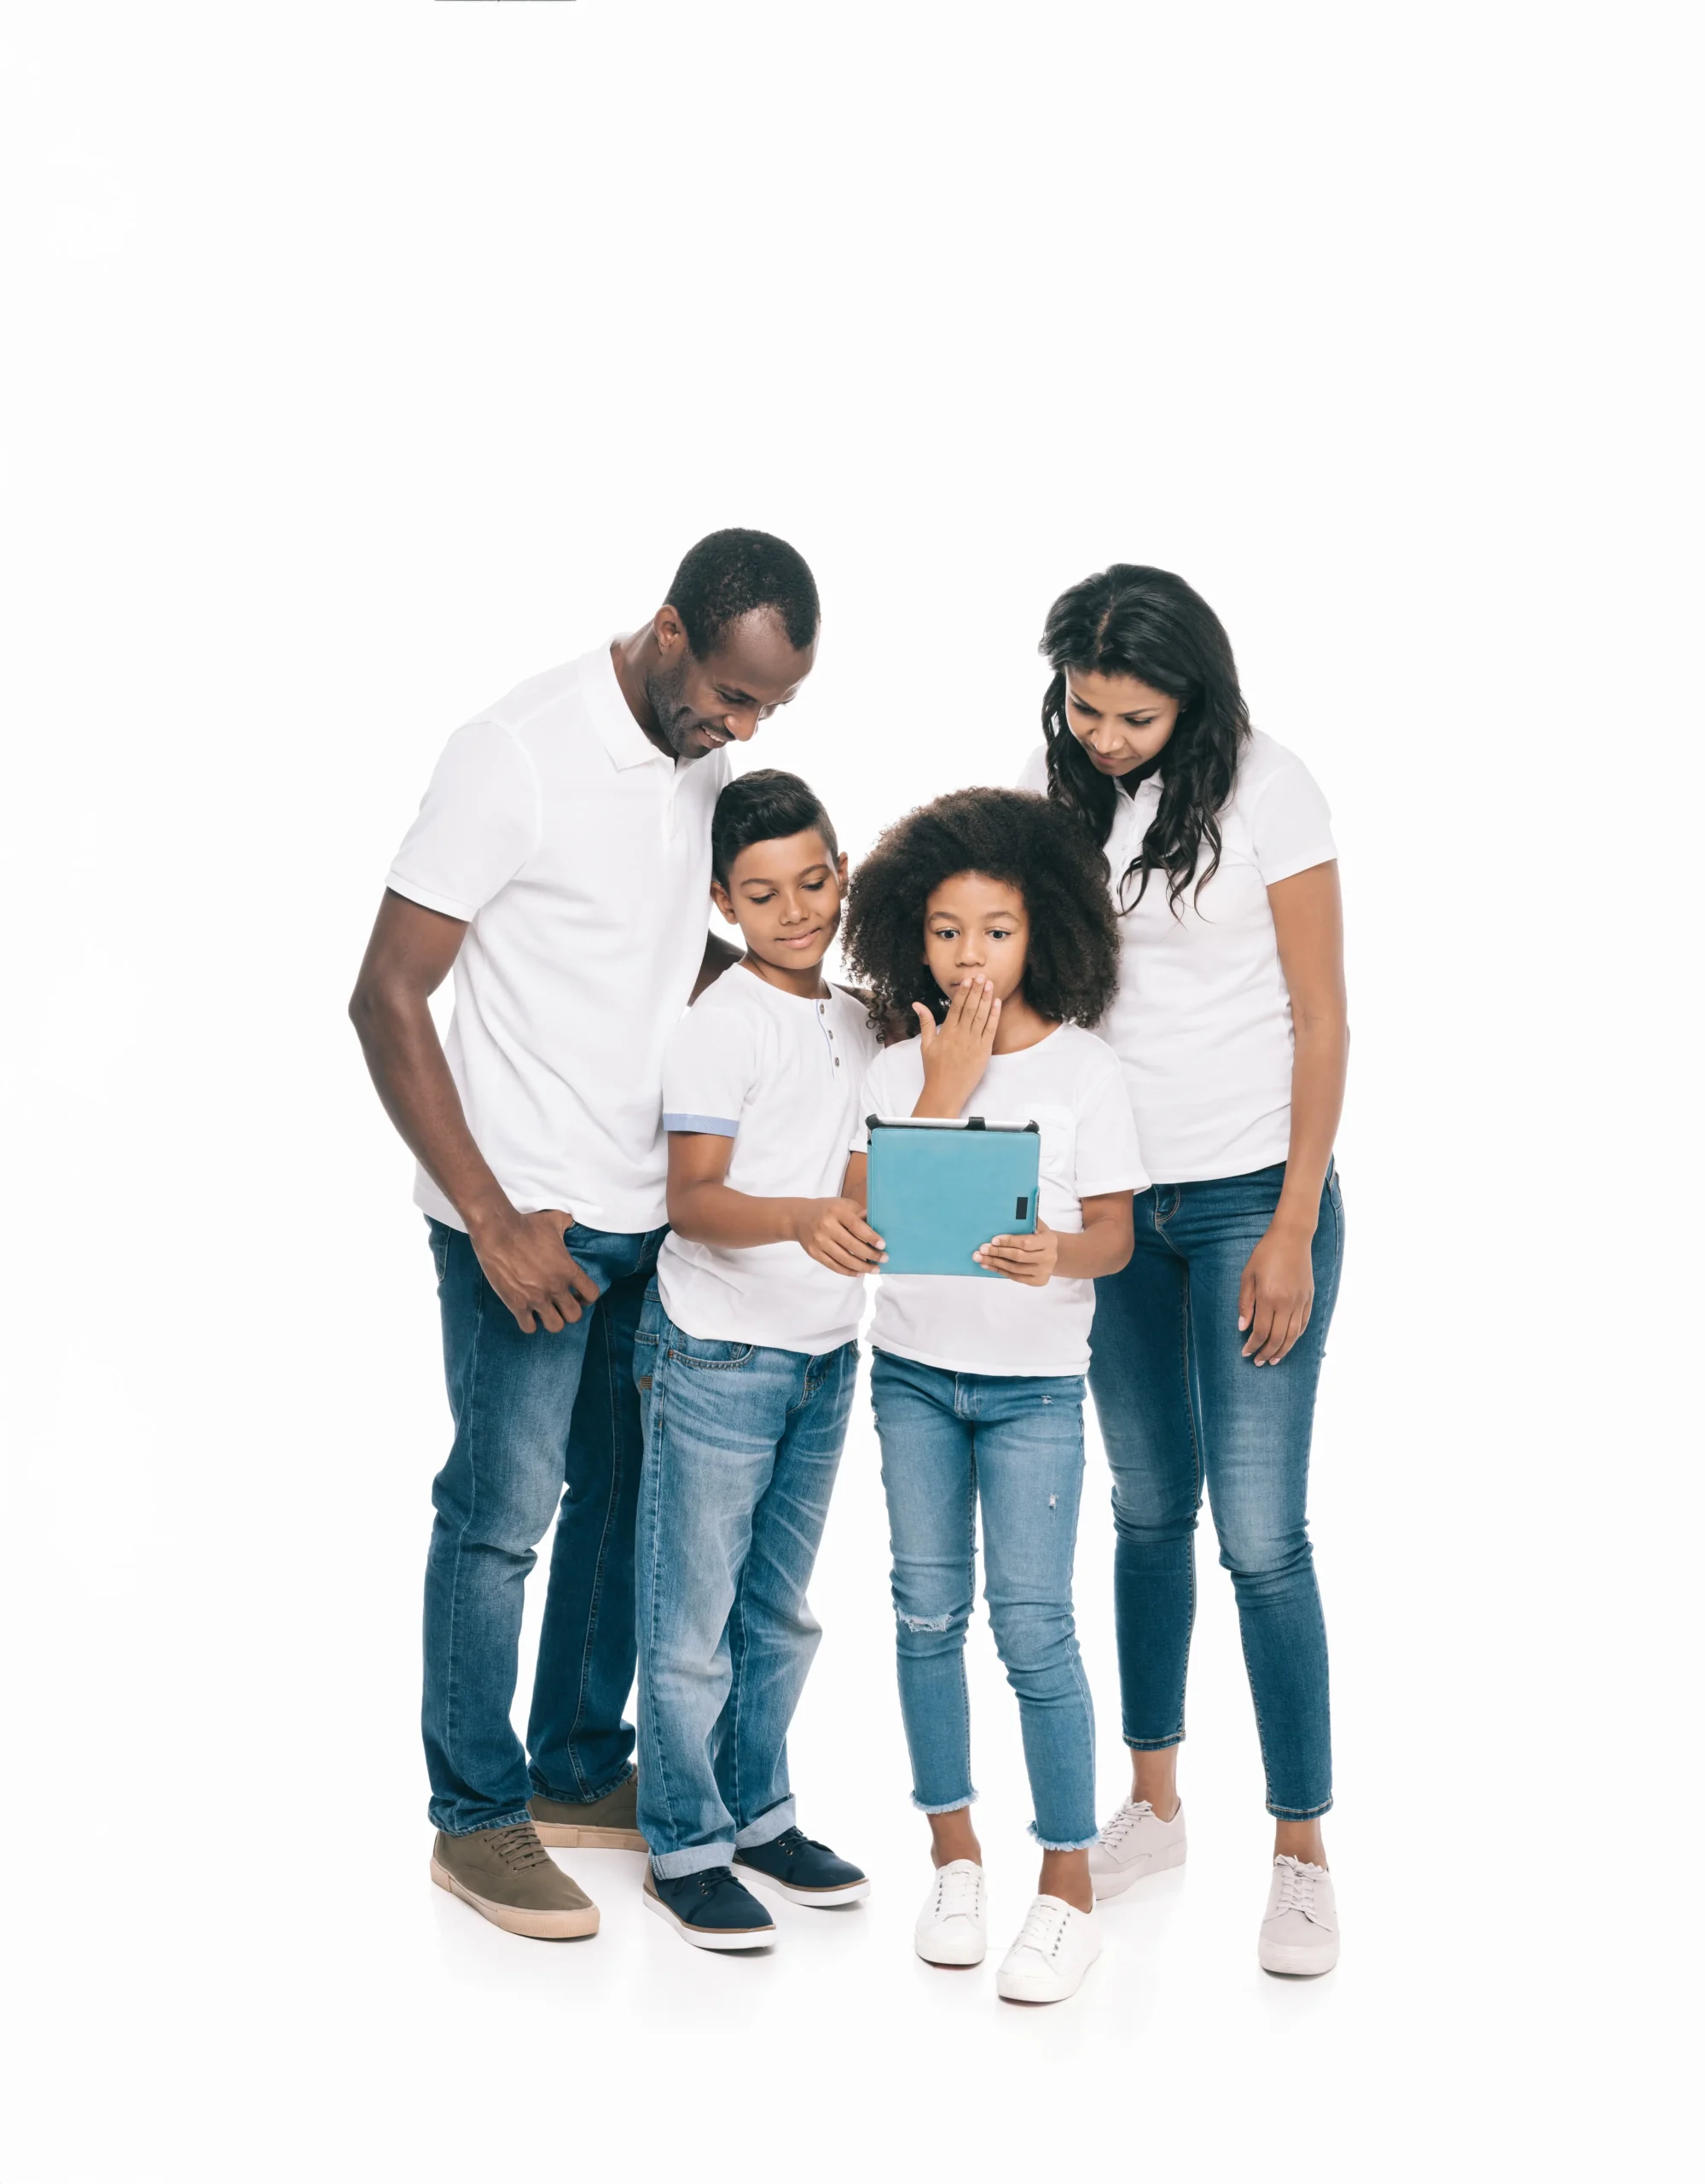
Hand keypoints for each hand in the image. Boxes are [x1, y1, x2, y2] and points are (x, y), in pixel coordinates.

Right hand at [469, 1206, 600, 1332]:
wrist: (498, 1232)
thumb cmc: (526, 1225)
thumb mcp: (555, 1220)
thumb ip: (567, 1224)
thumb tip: (571, 1222)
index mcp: (568, 1270)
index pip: (591, 1294)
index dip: (587, 1297)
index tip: (578, 1294)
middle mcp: (556, 1287)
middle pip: (575, 1316)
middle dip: (569, 1311)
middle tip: (561, 1304)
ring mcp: (536, 1298)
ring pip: (555, 1326)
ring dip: (552, 1320)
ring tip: (545, 1312)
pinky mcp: (517, 1304)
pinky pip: (528, 1327)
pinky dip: (529, 1323)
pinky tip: (526, 1313)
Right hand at [791, 1197, 886, 1275]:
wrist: (799, 1217)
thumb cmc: (828, 1210)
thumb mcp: (844, 1205)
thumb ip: (860, 1214)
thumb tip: (880, 1226)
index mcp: (836, 1211)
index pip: (856, 1226)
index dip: (870, 1237)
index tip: (883, 1245)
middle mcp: (826, 1226)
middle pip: (851, 1245)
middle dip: (870, 1255)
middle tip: (884, 1259)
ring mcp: (818, 1241)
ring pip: (843, 1258)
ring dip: (862, 1266)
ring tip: (874, 1269)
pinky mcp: (814, 1252)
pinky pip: (834, 1265)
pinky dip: (848, 1271)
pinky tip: (859, 1272)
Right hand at [913, 978, 998, 1110]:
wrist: (945, 1091)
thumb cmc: (934, 1069)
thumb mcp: (926, 1044)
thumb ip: (925, 1022)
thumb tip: (917, 1004)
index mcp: (947, 1032)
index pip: (956, 1007)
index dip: (963, 992)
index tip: (968, 980)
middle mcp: (961, 1034)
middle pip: (971, 1007)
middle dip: (977, 991)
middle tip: (982, 976)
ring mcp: (974, 1042)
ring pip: (981, 1016)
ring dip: (987, 999)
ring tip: (990, 985)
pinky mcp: (984, 1051)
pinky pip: (991, 1030)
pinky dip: (994, 1016)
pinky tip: (997, 1004)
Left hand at [973, 1220, 1057, 1286]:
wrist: (1052, 1252)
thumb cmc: (1039, 1235)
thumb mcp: (1037, 1225)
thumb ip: (1025, 1220)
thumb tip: (1005, 1210)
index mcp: (1049, 1240)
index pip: (1026, 1242)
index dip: (1008, 1242)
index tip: (993, 1240)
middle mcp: (1049, 1257)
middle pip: (1018, 1257)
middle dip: (998, 1252)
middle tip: (982, 1249)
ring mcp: (1044, 1271)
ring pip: (1015, 1269)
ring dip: (995, 1263)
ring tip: (980, 1258)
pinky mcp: (1038, 1281)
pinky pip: (1015, 1277)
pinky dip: (1000, 1271)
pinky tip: (988, 1266)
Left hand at [1238, 1217, 1314, 1363]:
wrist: (1292, 1237)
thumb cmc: (1266, 1254)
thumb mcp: (1248, 1275)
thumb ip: (1245, 1303)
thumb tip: (1243, 1327)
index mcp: (1269, 1298)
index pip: (1261, 1331)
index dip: (1253, 1345)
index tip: (1245, 1353)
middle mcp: (1287, 1303)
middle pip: (1278, 1338)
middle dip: (1267, 1353)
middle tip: (1258, 1362)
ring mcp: (1300, 1301)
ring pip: (1294, 1335)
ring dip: (1284, 1350)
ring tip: (1274, 1359)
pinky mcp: (1309, 1297)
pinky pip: (1304, 1323)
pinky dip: (1296, 1336)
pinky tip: (1289, 1342)